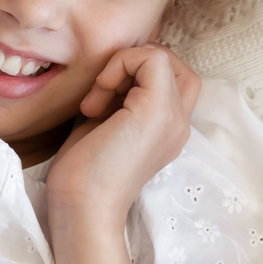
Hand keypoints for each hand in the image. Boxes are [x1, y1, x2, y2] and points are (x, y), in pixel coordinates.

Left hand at [45, 45, 200, 222]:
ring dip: (123, 66)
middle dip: (135, 64)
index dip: (137, 73)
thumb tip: (113, 70)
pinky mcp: (158, 110)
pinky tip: (97, 97)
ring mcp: (174, 117)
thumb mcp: (107, 126)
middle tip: (105, 91)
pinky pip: (153, 58)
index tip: (103, 98)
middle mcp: (180, 123)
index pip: (174, 79)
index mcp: (170, 130)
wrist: (82, 207)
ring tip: (97, 100)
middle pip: (176, 65)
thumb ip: (120, 99)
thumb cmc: (84, 174)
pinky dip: (121, 64)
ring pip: (163, 56)